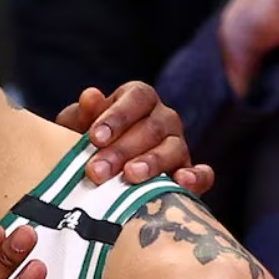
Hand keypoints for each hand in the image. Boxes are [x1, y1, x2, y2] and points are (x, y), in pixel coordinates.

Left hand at [56, 81, 214, 193]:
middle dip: (122, 150)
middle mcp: (164, 118)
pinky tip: (181, 182)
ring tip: (130, 176)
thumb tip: (91, 97)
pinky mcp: (188, 172)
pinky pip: (202, 173)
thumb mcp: (77, 125)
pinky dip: (196, 177)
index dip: (117, 116)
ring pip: (173, 149)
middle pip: (151, 128)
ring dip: (151, 163)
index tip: (95, 137)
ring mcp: (178, 144)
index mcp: (139, 99)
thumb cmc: (87, 143)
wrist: (99, 173)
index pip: (137, 98)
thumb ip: (83, 113)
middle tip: (97, 171)